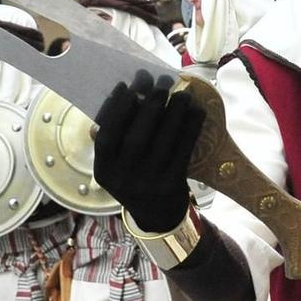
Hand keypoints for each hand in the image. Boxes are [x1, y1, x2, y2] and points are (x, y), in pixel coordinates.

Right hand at [93, 72, 204, 233]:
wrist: (157, 216)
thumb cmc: (135, 179)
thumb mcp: (117, 166)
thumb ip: (115, 139)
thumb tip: (123, 97)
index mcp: (104, 171)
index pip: (107, 137)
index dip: (116, 110)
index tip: (126, 86)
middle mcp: (124, 179)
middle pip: (136, 137)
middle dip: (149, 106)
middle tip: (160, 85)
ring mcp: (148, 183)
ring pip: (162, 141)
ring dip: (173, 113)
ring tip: (182, 93)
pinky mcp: (172, 184)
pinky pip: (183, 150)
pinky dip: (190, 128)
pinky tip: (196, 111)